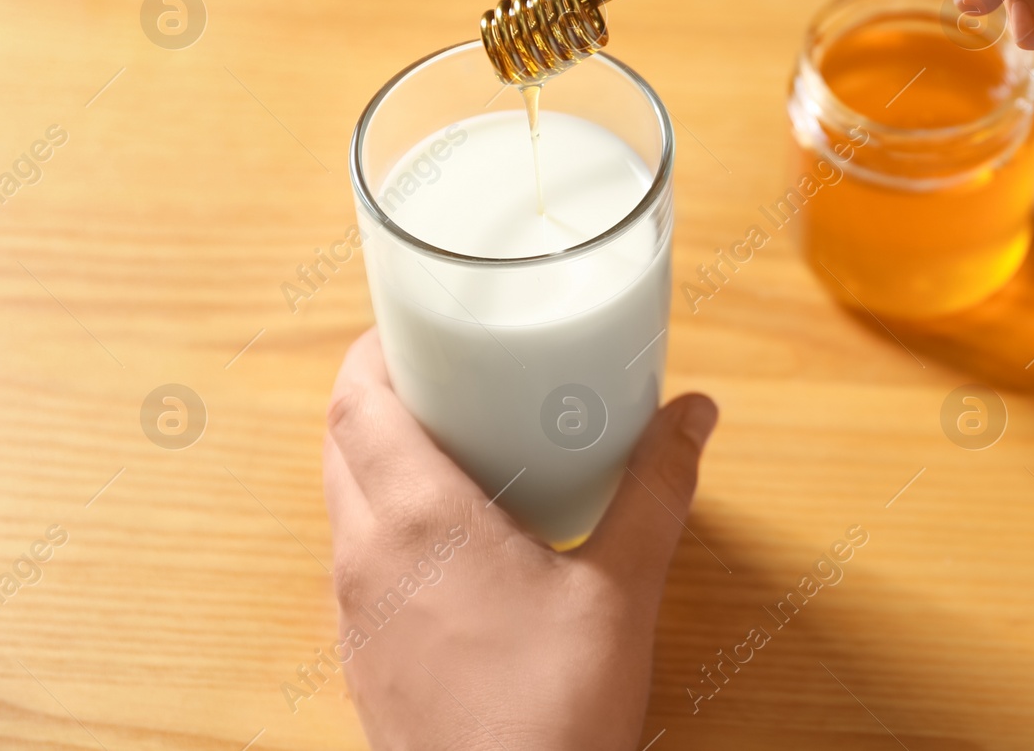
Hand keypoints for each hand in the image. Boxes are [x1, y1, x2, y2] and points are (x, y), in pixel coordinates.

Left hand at [322, 328, 717, 750]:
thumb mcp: (622, 590)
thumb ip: (656, 490)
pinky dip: (381, 517)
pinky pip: (353, 557)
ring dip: (377, 456)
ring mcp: (353, 612)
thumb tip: (695, 414)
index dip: (372, 350)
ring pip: (340, 501)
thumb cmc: (553, 712)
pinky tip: (453, 540)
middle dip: (379, 393)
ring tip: (452, 443)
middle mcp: (365, 557)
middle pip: (339, 441)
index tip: (410, 322)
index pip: (355, 402)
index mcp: (417, 520)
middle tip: (443, 370)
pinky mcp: (361, 655)